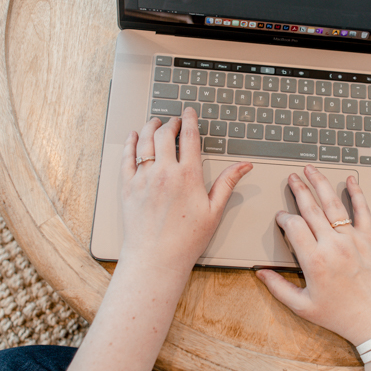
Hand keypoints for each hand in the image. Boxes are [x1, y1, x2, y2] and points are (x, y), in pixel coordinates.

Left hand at [119, 109, 251, 279]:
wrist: (156, 258)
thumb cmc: (186, 239)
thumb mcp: (214, 211)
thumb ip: (227, 183)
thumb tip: (244, 165)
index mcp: (188, 176)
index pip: (189, 137)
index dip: (189, 120)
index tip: (189, 112)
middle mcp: (164, 172)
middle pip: (165, 134)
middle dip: (171, 122)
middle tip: (174, 119)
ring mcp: (143, 178)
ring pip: (145, 140)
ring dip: (151, 126)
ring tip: (155, 122)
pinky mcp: (127, 186)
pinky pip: (126, 156)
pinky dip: (131, 142)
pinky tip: (134, 136)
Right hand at [256, 166, 370, 347]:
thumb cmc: (341, 316)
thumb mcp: (302, 306)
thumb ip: (278, 288)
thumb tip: (260, 273)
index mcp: (315, 261)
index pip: (294, 226)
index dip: (284, 217)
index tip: (280, 216)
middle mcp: (333, 245)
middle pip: (311, 208)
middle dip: (299, 189)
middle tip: (292, 177)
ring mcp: (353, 240)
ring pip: (333, 204)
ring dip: (320, 184)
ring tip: (311, 170)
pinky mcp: (370, 240)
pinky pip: (363, 211)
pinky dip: (357, 193)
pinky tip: (350, 181)